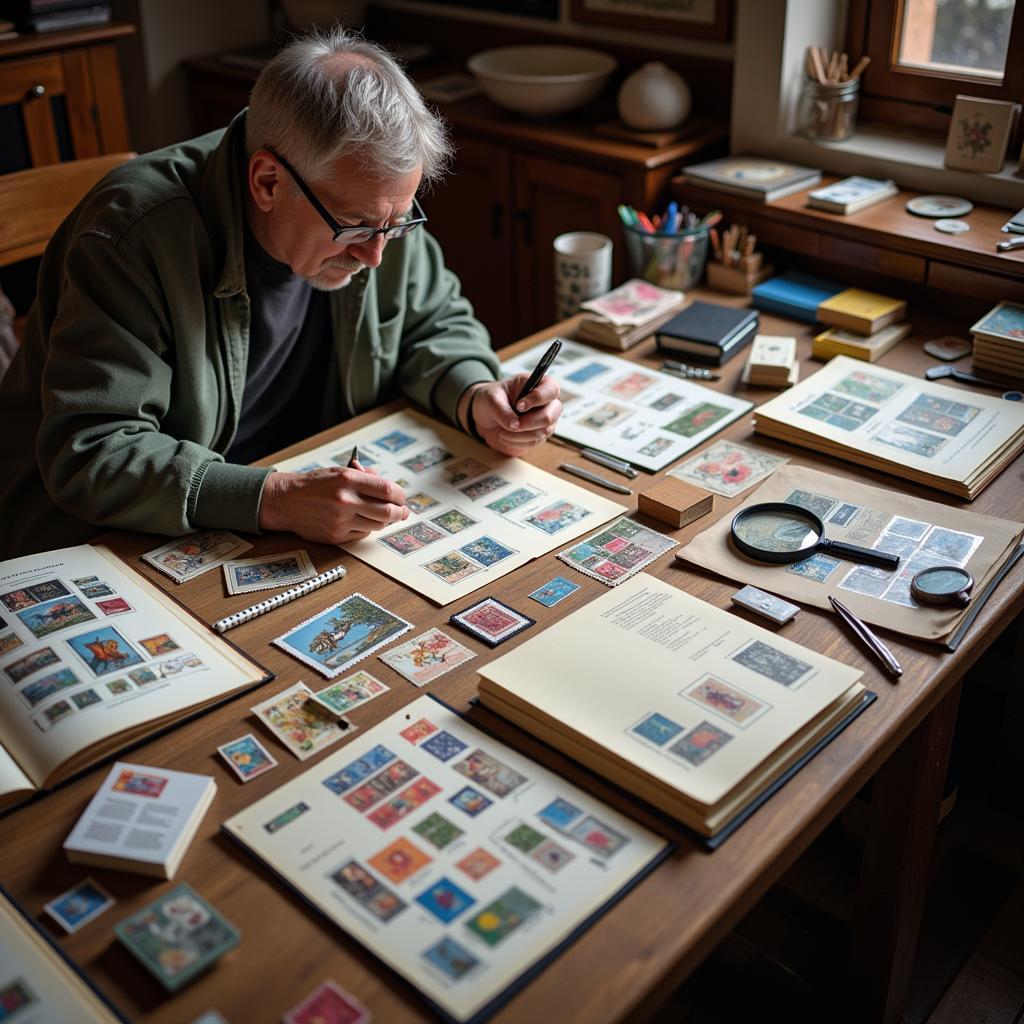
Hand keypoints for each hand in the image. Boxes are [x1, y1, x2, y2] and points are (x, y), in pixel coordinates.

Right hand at [258, 464, 407, 543]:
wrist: (286, 501)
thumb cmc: (314, 485)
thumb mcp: (339, 471)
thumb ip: (365, 477)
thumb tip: (387, 485)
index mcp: (348, 480)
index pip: (387, 490)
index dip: (400, 495)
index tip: (401, 497)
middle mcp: (345, 500)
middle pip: (387, 512)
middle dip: (400, 512)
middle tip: (403, 511)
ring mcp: (340, 520)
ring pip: (377, 525)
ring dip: (384, 521)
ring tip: (382, 515)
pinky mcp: (336, 536)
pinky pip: (362, 534)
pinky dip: (367, 528)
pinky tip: (362, 520)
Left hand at [465, 376, 561, 456]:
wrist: (486, 416)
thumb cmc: (491, 399)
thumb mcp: (491, 398)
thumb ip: (502, 410)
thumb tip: (514, 425)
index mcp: (537, 384)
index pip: (551, 389)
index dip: (538, 398)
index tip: (519, 406)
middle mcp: (546, 402)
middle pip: (551, 415)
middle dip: (529, 422)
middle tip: (512, 425)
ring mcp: (545, 420)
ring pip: (544, 431)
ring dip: (521, 435)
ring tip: (502, 432)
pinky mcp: (539, 434)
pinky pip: (535, 441)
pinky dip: (518, 442)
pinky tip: (505, 438)